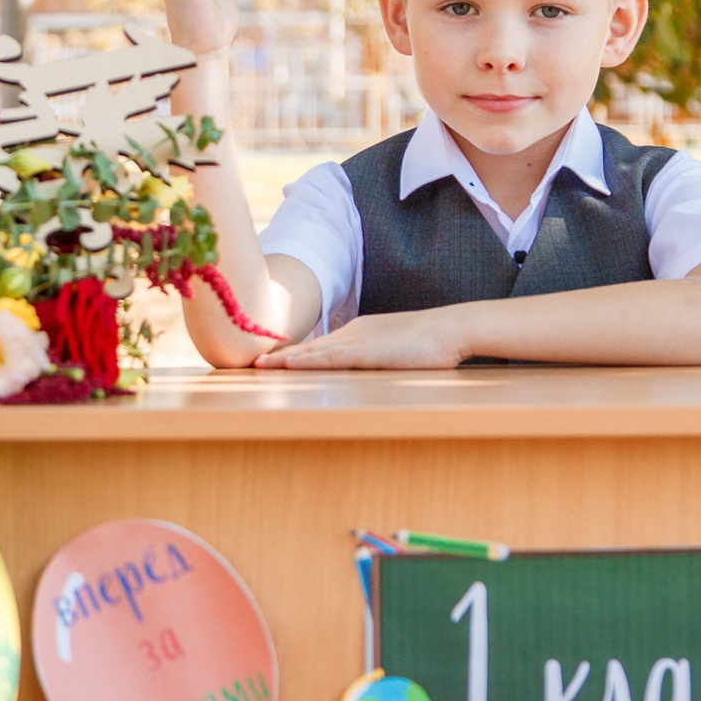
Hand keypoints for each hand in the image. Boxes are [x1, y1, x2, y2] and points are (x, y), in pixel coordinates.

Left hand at [254, 308, 466, 369]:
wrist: (451, 329)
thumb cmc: (431, 343)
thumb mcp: (397, 351)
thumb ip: (379, 358)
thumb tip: (368, 371)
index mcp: (358, 333)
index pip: (318, 345)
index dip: (293, 353)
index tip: (269, 360)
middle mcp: (352, 333)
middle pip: (308, 346)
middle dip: (278, 355)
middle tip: (248, 362)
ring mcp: (358, 340)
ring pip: (313, 351)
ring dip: (284, 359)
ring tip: (257, 365)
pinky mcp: (367, 351)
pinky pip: (330, 358)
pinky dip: (307, 360)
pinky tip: (289, 364)